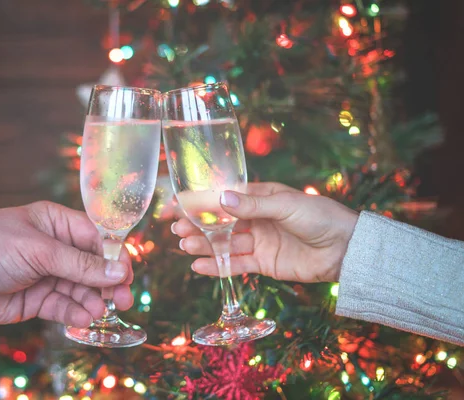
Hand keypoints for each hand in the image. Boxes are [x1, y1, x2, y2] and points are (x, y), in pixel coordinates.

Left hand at [0, 201, 133, 326]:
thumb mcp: (38, 250)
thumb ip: (80, 264)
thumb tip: (120, 271)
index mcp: (57, 223)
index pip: (97, 237)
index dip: (115, 256)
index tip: (128, 274)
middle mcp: (56, 248)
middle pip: (93, 266)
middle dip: (108, 283)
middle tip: (123, 300)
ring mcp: (47, 274)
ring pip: (81, 289)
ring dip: (92, 300)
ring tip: (98, 311)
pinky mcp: (37, 298)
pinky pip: (63, 306)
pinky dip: (75, 313)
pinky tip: (83, 319)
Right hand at [172, 183, 357, 281]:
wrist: (345, 249)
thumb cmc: (319, 217)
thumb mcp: (285, 206)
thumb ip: (252, 205)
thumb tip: (221, 199)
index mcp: (261, 198)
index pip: (225, 199)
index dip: (202, 203)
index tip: (179, 205)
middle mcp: (256, 219)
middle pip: (220, 223)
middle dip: (198, 226)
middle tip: (177, 230)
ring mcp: (259, 242)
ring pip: (224, 244)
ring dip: (204, 245)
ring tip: (184, 246)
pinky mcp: (263, 263)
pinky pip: (236, 264)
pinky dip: (218, 266)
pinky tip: (199, 266)